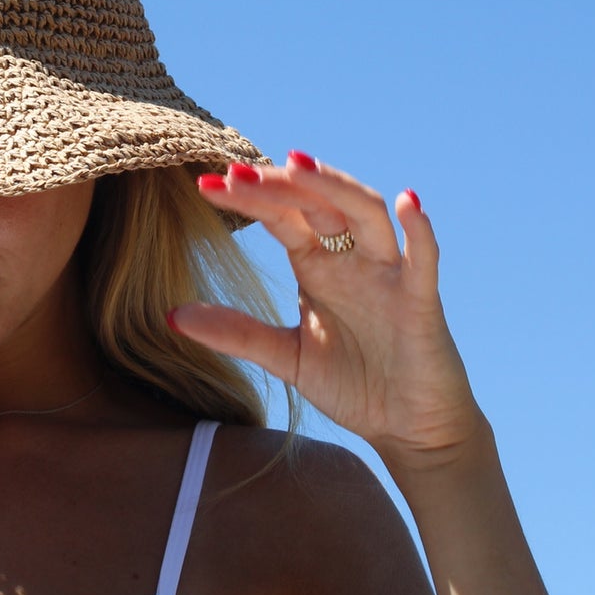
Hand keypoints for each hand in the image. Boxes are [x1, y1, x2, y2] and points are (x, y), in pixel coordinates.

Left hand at [169, 153, 485, 472]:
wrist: (409, 429)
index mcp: (318, 266)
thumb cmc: (355, 384)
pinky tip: (407, 204)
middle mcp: (352, 259)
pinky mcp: (421, 302)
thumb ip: (236, 333)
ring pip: (367, 214)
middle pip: (318, 204)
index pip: (281, 217)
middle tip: (238, 172)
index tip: (206, 184)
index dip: (248, 198)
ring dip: (334, 186)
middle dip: (280, 184)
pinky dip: (419, 231)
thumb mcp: (285, 357)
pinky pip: (423, 260)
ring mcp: (388, 275)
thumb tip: (171, 315)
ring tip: (298, 165)